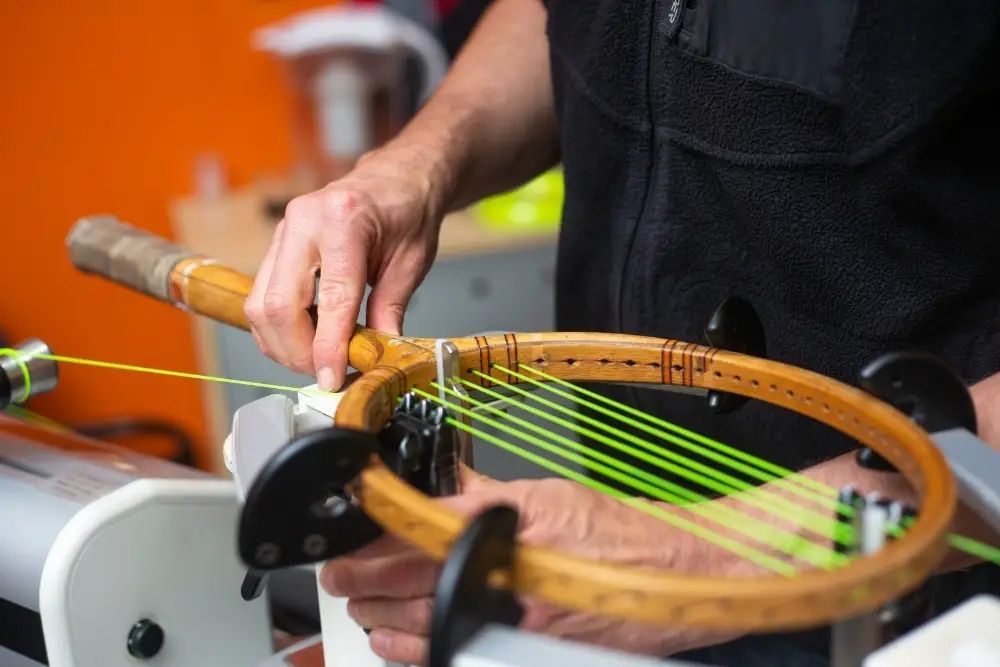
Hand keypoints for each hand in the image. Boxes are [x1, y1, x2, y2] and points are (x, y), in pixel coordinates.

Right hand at [245, 149, 445, 389]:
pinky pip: (262, 295)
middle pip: (278, 305)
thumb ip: (390, 310)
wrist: (394, 178)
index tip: (333, 378)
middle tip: (324, 373)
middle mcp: (305, 222)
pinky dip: (277, 327)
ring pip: (260, 304)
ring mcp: (285, 231)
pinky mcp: (277, 243)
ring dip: (282, 344)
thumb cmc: (406, 211)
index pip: (330, 299)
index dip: (327, 347)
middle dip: (297, 351)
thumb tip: (376, 357)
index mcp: (345, 222)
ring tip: (314, 360)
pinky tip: (302, 339)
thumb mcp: (412, 262)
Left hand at [321, 468, 722, 663]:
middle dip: (365, 576)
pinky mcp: (520, 644)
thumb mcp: (547, 494)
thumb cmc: (619, 534)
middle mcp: (506, 575)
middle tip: (339, 573)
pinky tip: (392, 643)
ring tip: (356, 602)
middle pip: (413, 577)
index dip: (378, 533)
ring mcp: (511, 617)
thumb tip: (442, 486)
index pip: (423, 527)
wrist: (669, 574)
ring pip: (423, 618)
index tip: (354, 529)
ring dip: (381, 612)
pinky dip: (414, 648)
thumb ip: (486, 494)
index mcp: (510, 527)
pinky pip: (453, 649)